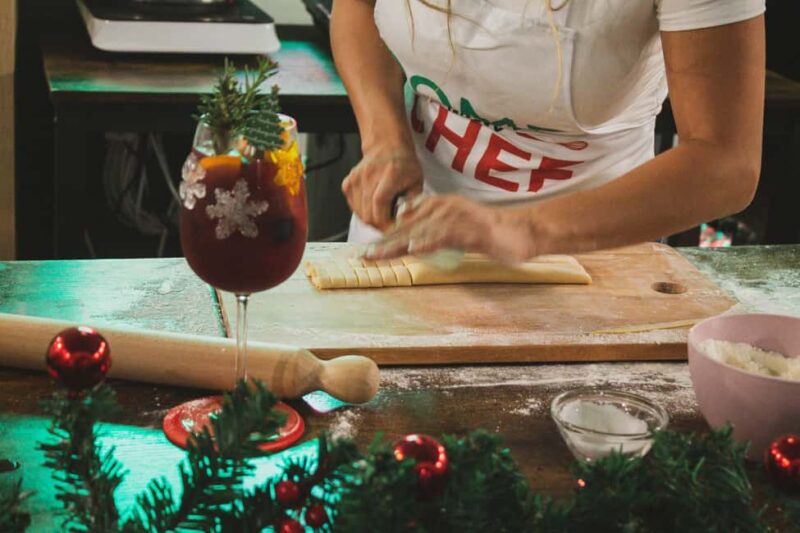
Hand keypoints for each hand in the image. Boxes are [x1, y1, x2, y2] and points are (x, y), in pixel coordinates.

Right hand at [341, 144, 423, 230]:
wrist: (387, 146)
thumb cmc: (403, 164)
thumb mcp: (417, 182)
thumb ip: (413, 203)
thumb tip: (407, 222)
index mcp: (389, 175)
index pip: (380, 203)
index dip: (384, 222)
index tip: (392, 228)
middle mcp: (370, 176)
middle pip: (368, 213)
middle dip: (379, 225)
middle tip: (389, 224)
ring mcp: (356, 179)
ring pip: (359, 213)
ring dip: (371, 219)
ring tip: (382, 213)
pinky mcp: (348, 182)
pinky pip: (353, 206)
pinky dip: (362, 211)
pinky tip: (372, 206)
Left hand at [366, 195, 537, 262]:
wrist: (522, 231)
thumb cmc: (490, 234)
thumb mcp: (458, 232)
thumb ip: (437, 234)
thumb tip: (414, 242)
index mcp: (440, 207)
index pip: (408, 224)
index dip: (387, 239)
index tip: (369, 253)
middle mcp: (445, 208)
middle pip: (408, 228)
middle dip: (385, 244)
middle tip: (364, 257)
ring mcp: (457, 218)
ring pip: (420, 232)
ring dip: (397, 245)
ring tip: (378, 256)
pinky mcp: (470, 230)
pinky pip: (444, 236)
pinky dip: (428, 242)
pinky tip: (413, 249)